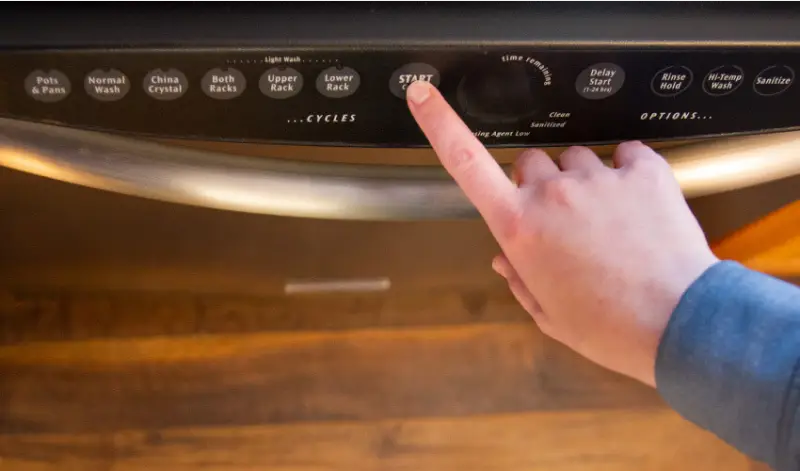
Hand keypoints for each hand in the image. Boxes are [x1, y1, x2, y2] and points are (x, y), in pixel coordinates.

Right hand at [406, 81, 718, 385]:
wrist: (677, 323)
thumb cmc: (610, 325)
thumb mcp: (549, 312)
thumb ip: (519, 277)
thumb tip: (505, 258)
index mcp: (519, 227)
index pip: (466, 162)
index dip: (440, 124)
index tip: (424, 96)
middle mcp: (552, 193)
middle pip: (530, 161)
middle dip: (540, 183)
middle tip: (565, 217)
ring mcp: (598, 177)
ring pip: (577, 157)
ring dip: (585, 180)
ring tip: (610, 220)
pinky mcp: (643, 170)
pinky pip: (625, 152)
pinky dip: (627, 172)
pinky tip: (636, 206)